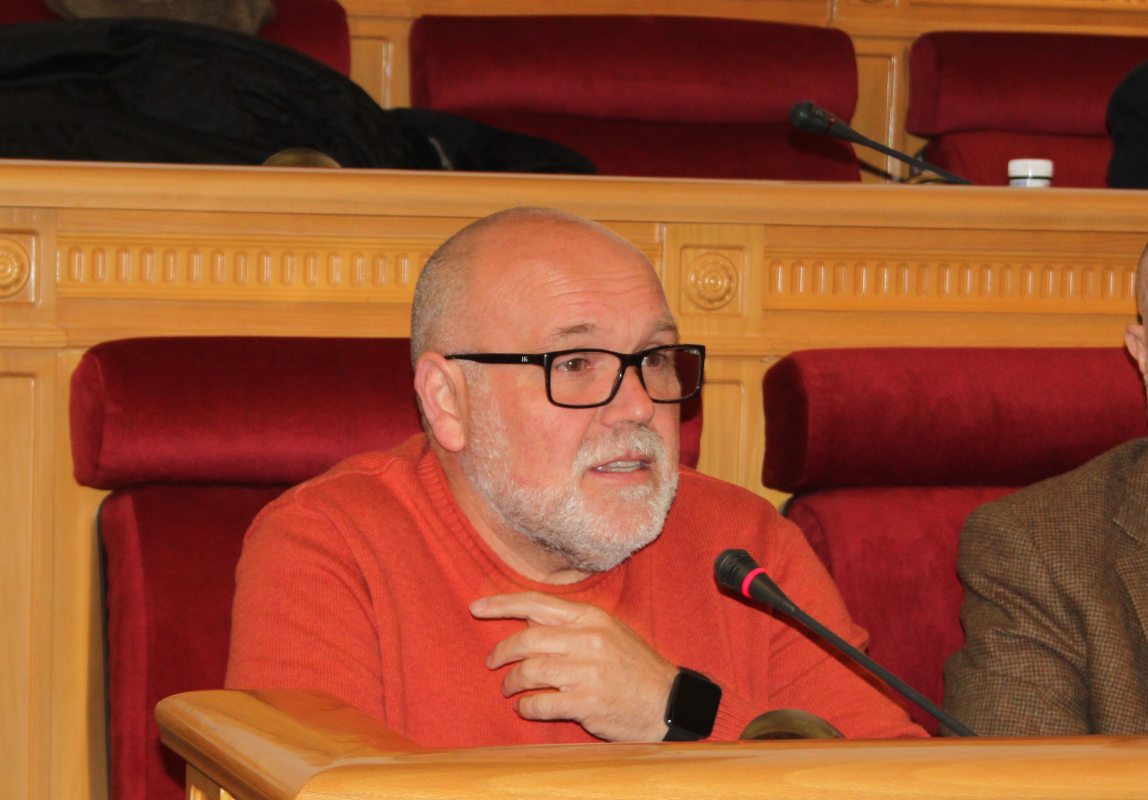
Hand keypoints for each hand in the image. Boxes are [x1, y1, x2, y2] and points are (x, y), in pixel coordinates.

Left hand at [470, 592, 677, 741]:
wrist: (668, 703)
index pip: (536, 603)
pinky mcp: (586, 703)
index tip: (476, 607)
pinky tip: (526, 708)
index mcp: (591, 617)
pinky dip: (526, 707)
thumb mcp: (608, 633)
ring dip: (512, 683)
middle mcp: (587, 639)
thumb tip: (527, 621)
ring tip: (509, 689)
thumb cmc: (633, 667)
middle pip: (526, 640)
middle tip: (493, 663)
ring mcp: (587, 672)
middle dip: (501, 652)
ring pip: (529, 672)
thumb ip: (570, 625)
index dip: (501, 604)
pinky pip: (541, 703)